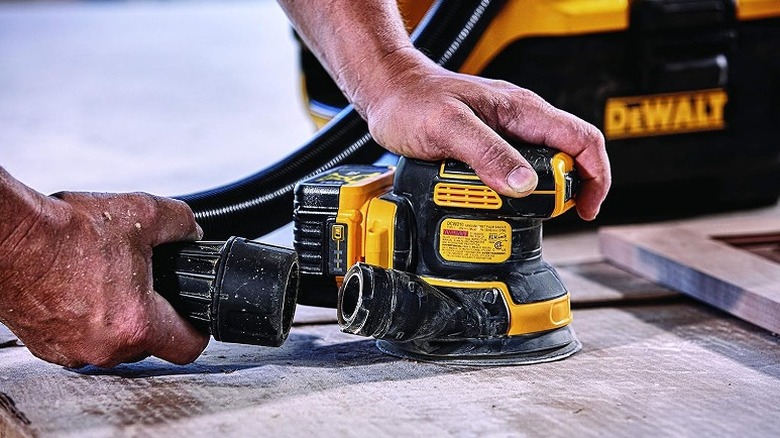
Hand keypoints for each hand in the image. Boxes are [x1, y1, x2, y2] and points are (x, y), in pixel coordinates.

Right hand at [0, 191, 207, 367]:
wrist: (9, 238)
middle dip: (152, 313)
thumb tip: (192, 234)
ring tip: (106, 282)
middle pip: (149, 343)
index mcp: (137, 324)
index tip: (193, 316)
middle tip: (141, 282)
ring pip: (114, 342)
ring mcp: (72, 351)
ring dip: (117, 317)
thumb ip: (181, 225)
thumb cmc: (66, 231)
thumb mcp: (144, 214)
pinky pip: (81, 339)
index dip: (197, 329)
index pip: (187, 347)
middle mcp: (105, 347)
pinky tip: (81, 290)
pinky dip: (86, 319)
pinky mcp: (46, 347)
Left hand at [357, 48, 610, 219]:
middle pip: (564, 160)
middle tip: (543, 217)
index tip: (585, 207)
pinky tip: (493, 205)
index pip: (581, 140)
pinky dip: (509, 194)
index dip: (594, 176)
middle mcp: (519, 122)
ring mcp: (504, 135)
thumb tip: (525, 185)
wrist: (388, 93)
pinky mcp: (486, 148)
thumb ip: (488, 153)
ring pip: (537, 170)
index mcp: (522, 111)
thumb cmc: (414, 101)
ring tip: (516, 216)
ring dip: (533, 197)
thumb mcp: (449, 128)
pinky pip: (510, 173)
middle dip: (562, 192)